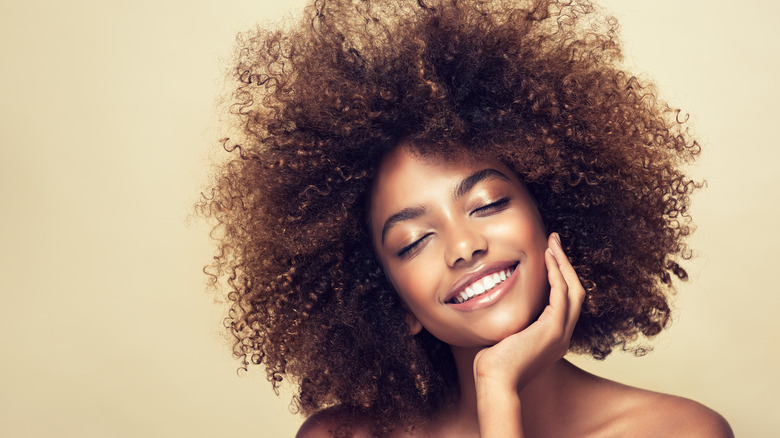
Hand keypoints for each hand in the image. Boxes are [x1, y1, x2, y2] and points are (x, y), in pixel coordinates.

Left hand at [473, 232, 585, 391]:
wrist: (496, 383)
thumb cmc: (493, 365)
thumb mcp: (506, 338)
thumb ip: (511, 323)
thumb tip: (496, 306)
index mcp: (553, 338)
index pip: (564, 301)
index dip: (560, 276)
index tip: (549, 255)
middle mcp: (562, 335)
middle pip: (575, 291)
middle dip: (566, 264)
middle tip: (555, 241)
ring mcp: (561, 333)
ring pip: (573, 289)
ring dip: (563, 263)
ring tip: (552, 242)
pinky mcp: (553, 329)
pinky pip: (561, 293)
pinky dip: (556, 273)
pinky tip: (548, 258)